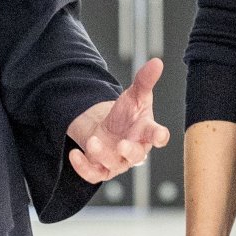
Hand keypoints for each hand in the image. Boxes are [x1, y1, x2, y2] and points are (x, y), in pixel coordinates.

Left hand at [66, 58, 169, 183]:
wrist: (106, 127)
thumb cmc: (126, 114)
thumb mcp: (134, 95)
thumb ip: (145, 80)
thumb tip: (157, 62)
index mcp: (146, 132)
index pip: (157, 135)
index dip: (160, 136)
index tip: (161, 136)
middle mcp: (134, 150)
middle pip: (136, 155)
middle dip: (129, 151)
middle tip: (122, 144)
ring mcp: (117, 161)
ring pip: (112, 164)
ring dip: (102, 154)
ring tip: (93, 141)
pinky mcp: (101, 169)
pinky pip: (93, 174)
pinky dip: (83, 167)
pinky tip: (74, 154)